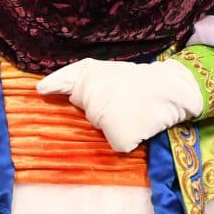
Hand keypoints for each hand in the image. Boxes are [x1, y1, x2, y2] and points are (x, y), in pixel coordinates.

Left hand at [36, 58, 203, 151]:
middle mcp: (92, 97)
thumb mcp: (110, 70)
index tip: (41, 90)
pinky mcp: (117, 137)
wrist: (172, 90)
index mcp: (90, 75)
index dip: (54, 85)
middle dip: (100, 106)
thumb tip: (56, 91)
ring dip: (113, 121)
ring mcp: (104, 119)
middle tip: (122, 98)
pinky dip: (127, 137)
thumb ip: (84, 76)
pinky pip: (116, 143)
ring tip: (132, 108)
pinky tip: (138, 124)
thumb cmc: (142, 81)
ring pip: (101, 128)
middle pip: (87, 111)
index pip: (66, 81)